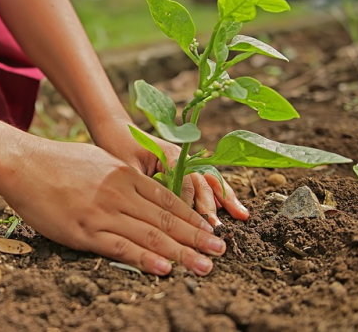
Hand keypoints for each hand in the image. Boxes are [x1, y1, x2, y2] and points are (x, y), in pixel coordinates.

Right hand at [0, 136, 227, 275]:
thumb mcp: (98, 160)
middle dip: (196, 237)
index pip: (167, 200)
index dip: (192, 217)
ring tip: (204, 266)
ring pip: (150, 236)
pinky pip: (120, 247)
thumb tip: (141, 188)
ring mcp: (102, 212)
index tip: (210, 230)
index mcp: (124, 174)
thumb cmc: (57, 161)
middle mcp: (119, 193)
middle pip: (166, 220)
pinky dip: (145, 259)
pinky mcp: (84, 231)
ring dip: (181, 253)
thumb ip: (122, 176)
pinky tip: (165, 269)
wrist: (23, 164)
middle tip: (220, 252)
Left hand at [89, 117, 249, 225]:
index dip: (189, 204)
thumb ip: (144, 185)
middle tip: (217, 228)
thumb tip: (156, 211)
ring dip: (224, 199)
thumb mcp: (127, 168)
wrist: (115, 129)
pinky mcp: (183, 168)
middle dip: (211, 206)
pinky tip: (233, 208)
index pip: (185, 183)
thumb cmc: (117, 147)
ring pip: (209, 181)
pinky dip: (219, 194)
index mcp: (169, 155)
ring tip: (242, 216)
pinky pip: (204, 182)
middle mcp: (182, 157)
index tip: (193, 225)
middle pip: (202, 182)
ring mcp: (185, 162)